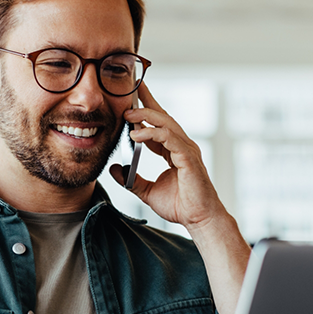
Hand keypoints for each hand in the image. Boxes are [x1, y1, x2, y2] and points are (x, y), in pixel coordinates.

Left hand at [110, 81, 225, 232]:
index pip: (158, 125)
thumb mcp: (147, 191)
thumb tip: (114, 170)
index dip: (145, 110)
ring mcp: (186, 150)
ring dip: (146, 116)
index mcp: (173, 151)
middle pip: (163, 117)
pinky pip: (169, 138)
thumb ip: (131, 180)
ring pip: (166, 123)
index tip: (131, 98)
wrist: (198, 219)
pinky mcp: (188, 158)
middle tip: (129, 94)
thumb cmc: (180, 206)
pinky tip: (136, 135)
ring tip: (127, 115)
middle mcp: (181, 146)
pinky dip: (152, 134)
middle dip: (146, 103)